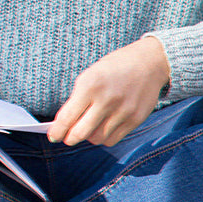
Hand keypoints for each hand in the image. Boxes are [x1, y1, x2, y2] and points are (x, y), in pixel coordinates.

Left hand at [48, 36, 170, 146]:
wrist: (149, 62)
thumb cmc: (115, 67)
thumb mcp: (91, 74)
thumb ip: (78, 98)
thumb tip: (65, 122)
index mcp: (90, 84)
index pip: (67, 116)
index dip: (57, 130)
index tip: (53, 135)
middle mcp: (106, 99)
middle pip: (80, 133)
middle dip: (70, 138)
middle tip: (67, 137)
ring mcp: (122, 111)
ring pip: (97, 138)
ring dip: (88, 137)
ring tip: (87, 128)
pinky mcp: (135, 119)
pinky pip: (113, 139)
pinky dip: (104, 137)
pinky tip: (102, 128)